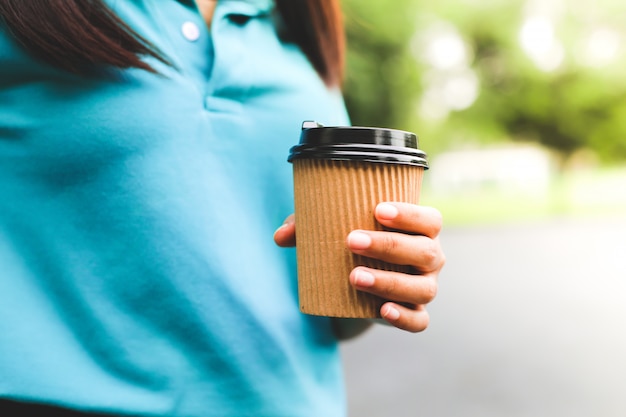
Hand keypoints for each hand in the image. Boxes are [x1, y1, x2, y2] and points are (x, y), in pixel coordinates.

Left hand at [274, 202, 444, 333]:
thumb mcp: (332, 230)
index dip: (409, 214)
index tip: (377, 210)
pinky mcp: (415, 314)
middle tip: (352, 241)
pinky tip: (382, 310)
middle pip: (425, 251)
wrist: (358, 283)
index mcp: (421, 230)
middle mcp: (430, 258)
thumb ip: (307, 227)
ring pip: (422, 288)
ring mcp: (426, 287)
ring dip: (389, 282)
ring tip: (354, 277)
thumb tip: (280, 236)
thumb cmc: (352, 244)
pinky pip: (419, 321)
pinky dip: (403, 317)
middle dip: (389, 246)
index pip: (429, 219)